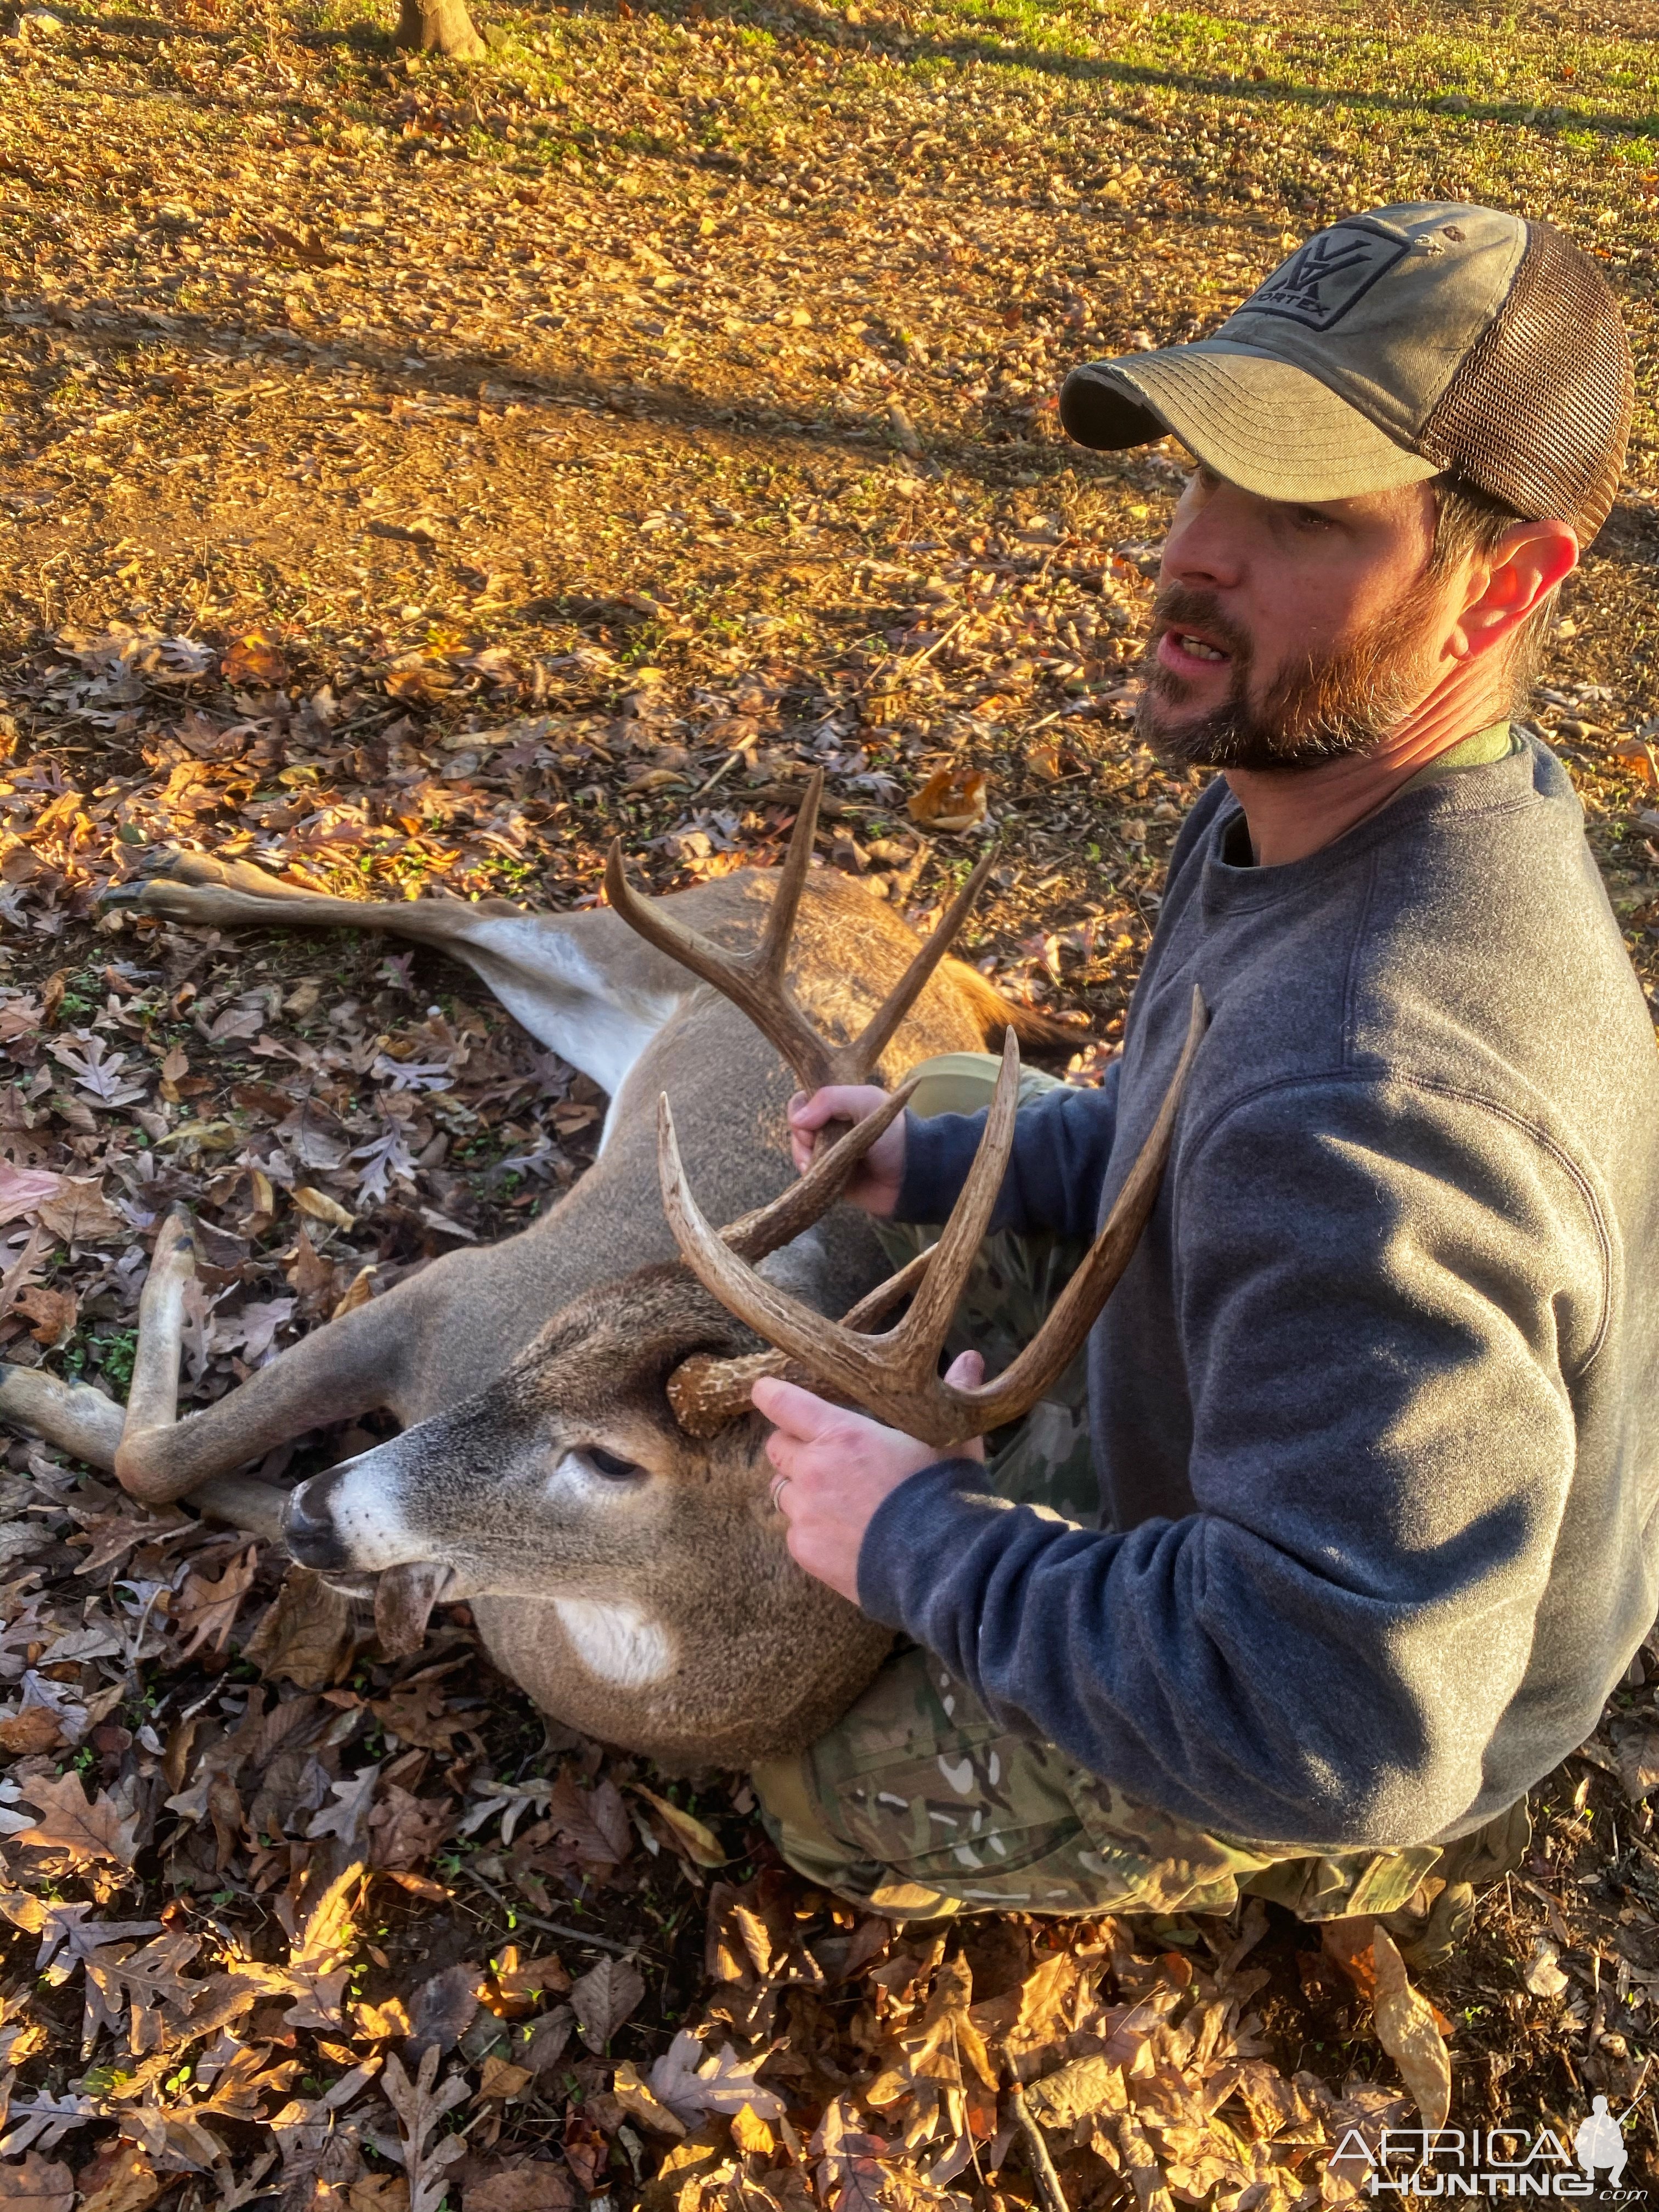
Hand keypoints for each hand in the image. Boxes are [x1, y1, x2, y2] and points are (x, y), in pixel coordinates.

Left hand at [752, 1354, 984, 1601]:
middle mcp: (814, 1470)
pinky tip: (845, 1534)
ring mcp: (806, 1514)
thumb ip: (954, 1394)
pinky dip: (811, 1529)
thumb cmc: (946, 1494)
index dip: (771, 1394)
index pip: (784, 1403)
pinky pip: (795, 1531)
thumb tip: (971, 1360)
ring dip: (802, 1489)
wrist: (944, 1565)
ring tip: (838, 1499)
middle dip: (793, 1446)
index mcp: (841, 1435)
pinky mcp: (806, 1551)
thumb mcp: (950, 1439)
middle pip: (777, 1447)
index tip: (765, 1391)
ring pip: (783, 1491)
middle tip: (822, 1454)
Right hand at [787, 1085, 905, 1213]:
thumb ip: (831, 1099)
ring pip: (800, 1151)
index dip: (800, 1112)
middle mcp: (832, 1127)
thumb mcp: (867, 1102)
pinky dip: (808, 1173)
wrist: (912, 1176)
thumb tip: (797, 1119)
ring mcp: (830, 1152)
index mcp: (841, 1105)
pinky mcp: (830, 1177)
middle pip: (798, 1128)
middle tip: (814, 1146)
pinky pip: (807, 1174)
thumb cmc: (895, 1134)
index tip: (811, 1124)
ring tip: (816, 1165)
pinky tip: (817, 1174)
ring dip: (803, 1157)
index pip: (804, 1101)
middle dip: (801, 1138)